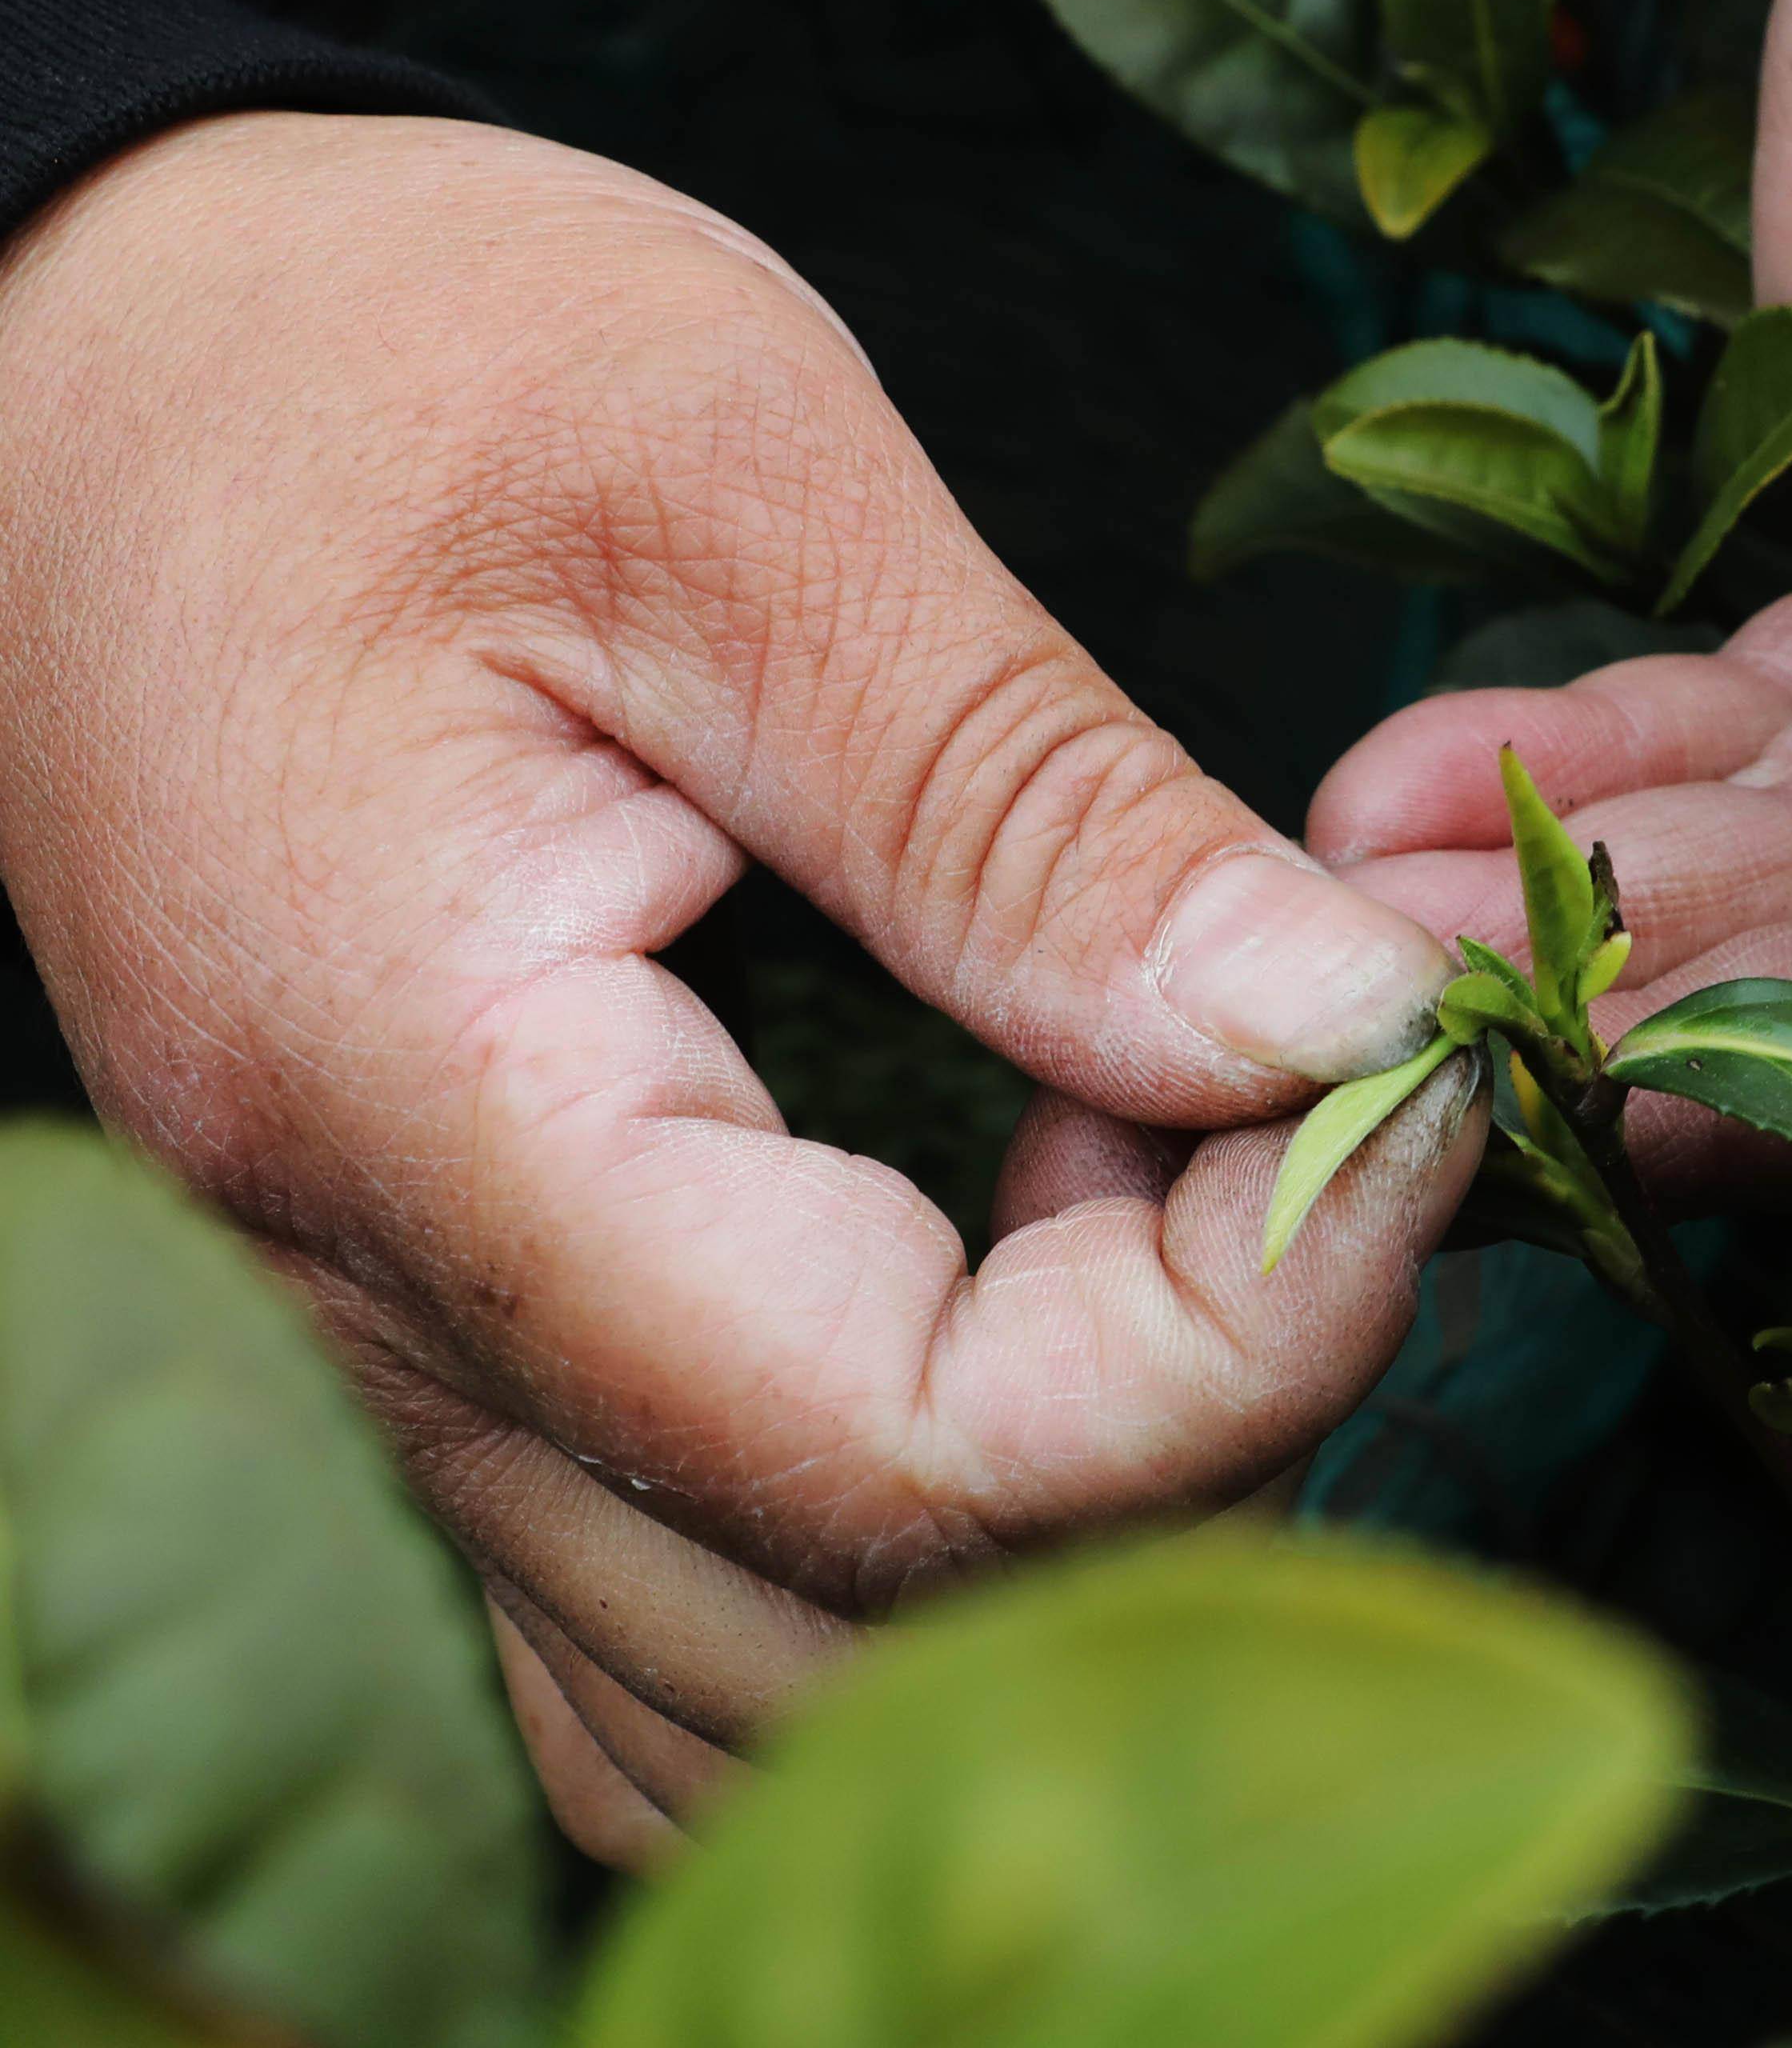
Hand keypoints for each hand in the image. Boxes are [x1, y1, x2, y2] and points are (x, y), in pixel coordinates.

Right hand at [0, 114, 1471, 1863]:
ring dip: (1066, 1502)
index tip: (1404, 1094)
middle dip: (1191, 1432)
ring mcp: (387, 1379)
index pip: (913, 1463)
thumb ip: (1035, 805)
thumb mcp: (744, 484)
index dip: (1248, 1336)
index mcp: (430, 1107)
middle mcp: (376, 1331)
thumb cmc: (380, 357)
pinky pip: (683, 1619)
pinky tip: (1015, 1269)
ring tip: (1149, 1169)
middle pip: (868, 1641)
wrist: (97, 360)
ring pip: (773, 1690)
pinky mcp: (445, 1354)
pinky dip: (916, 1535)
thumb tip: (1338, 1035)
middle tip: (1301, 1117)